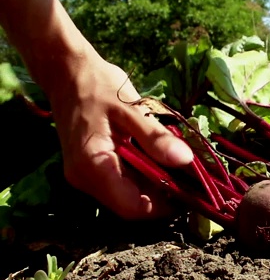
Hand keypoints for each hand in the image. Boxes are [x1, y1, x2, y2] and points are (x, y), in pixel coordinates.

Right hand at [47, 55, 193, 219]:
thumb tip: (186, 161)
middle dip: (162, 197)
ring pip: (127, 196)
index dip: (164, 207)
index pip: (132, 206)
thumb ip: (156, 138)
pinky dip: (143, 177)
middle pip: (131, 205)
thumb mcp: (131, 109)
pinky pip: (121, 184)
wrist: (67, 73)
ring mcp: (85, 176)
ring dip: (155, 188)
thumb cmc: (98, 86)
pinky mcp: (90, 170)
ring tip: (180, 171)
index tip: (192, 193)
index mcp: (92, 165)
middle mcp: (84, 179)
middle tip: (191, 181)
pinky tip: (161, 162)